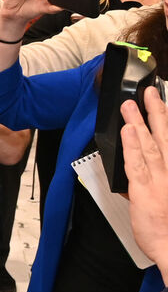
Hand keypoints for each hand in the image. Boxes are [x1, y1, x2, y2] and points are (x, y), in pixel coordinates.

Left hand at [121, 88, 167, 268]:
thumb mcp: (163, 199)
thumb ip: (150, 185)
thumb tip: (136, 179)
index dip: (166, 121)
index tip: (161, 103)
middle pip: (164, 136)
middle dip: (157, 112)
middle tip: (149, 93)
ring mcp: (160, 178)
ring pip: (148, 144)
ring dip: (139, 122)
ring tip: (132, 105)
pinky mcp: (145, 189)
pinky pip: (136, 163)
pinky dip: (132, 145)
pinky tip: (128, 131)